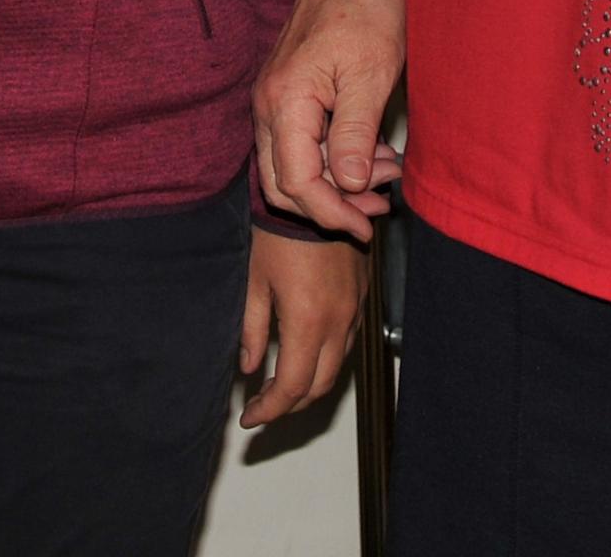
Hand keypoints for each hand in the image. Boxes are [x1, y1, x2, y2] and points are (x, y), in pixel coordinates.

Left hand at [237, 228, 367, 427]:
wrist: (318, 193)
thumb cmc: (279, 232)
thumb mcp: (254, 281)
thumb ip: (250, 330)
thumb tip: (249, 369)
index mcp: (307, 321)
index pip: (291, 387)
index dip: (268, 410)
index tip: (249, 417)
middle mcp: (337, 322)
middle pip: (318, 386)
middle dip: (289, 404)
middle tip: (263, 406)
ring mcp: (354, 310)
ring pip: (337, 367)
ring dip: (309, 384)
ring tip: (280, 385)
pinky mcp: (362, 297)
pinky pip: (347, 342)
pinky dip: (326, 359)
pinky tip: (305, 353)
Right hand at [253, 0, 406, 236]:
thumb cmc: (366, 6)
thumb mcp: (370, 74)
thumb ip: (353, 134)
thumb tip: (344, 185)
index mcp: (284, 102)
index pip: (296, 183)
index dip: (332, 213)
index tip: (368, 225)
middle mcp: (269, 104)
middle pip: (284, 183)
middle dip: (331, 204)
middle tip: (378, 207)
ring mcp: (276, 97)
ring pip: (292, 164)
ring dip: (336, 180)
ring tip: (386, 174)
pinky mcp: (290, 91)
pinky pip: (301, 141)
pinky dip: (333, 155)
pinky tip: (372, 151)